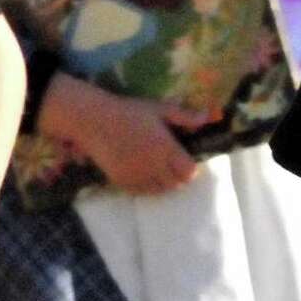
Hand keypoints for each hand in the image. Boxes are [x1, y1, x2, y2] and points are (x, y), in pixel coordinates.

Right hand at [81, 96, 208, 194]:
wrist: (93, 121)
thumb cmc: (128, 112)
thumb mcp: (158, 109)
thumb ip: (183, 115)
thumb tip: (206, 118)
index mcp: (165, 148)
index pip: (188, 172)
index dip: (189, 167)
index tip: (184, 159)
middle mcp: (153, 166)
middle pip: (176, 184)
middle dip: (177, 176)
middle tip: (171, 164)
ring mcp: (137, 176)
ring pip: (160, 190)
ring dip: (163, 183)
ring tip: (157, 169)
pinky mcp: (122, 182)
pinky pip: (141, 192)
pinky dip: (146, 186)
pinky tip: (142, 173)